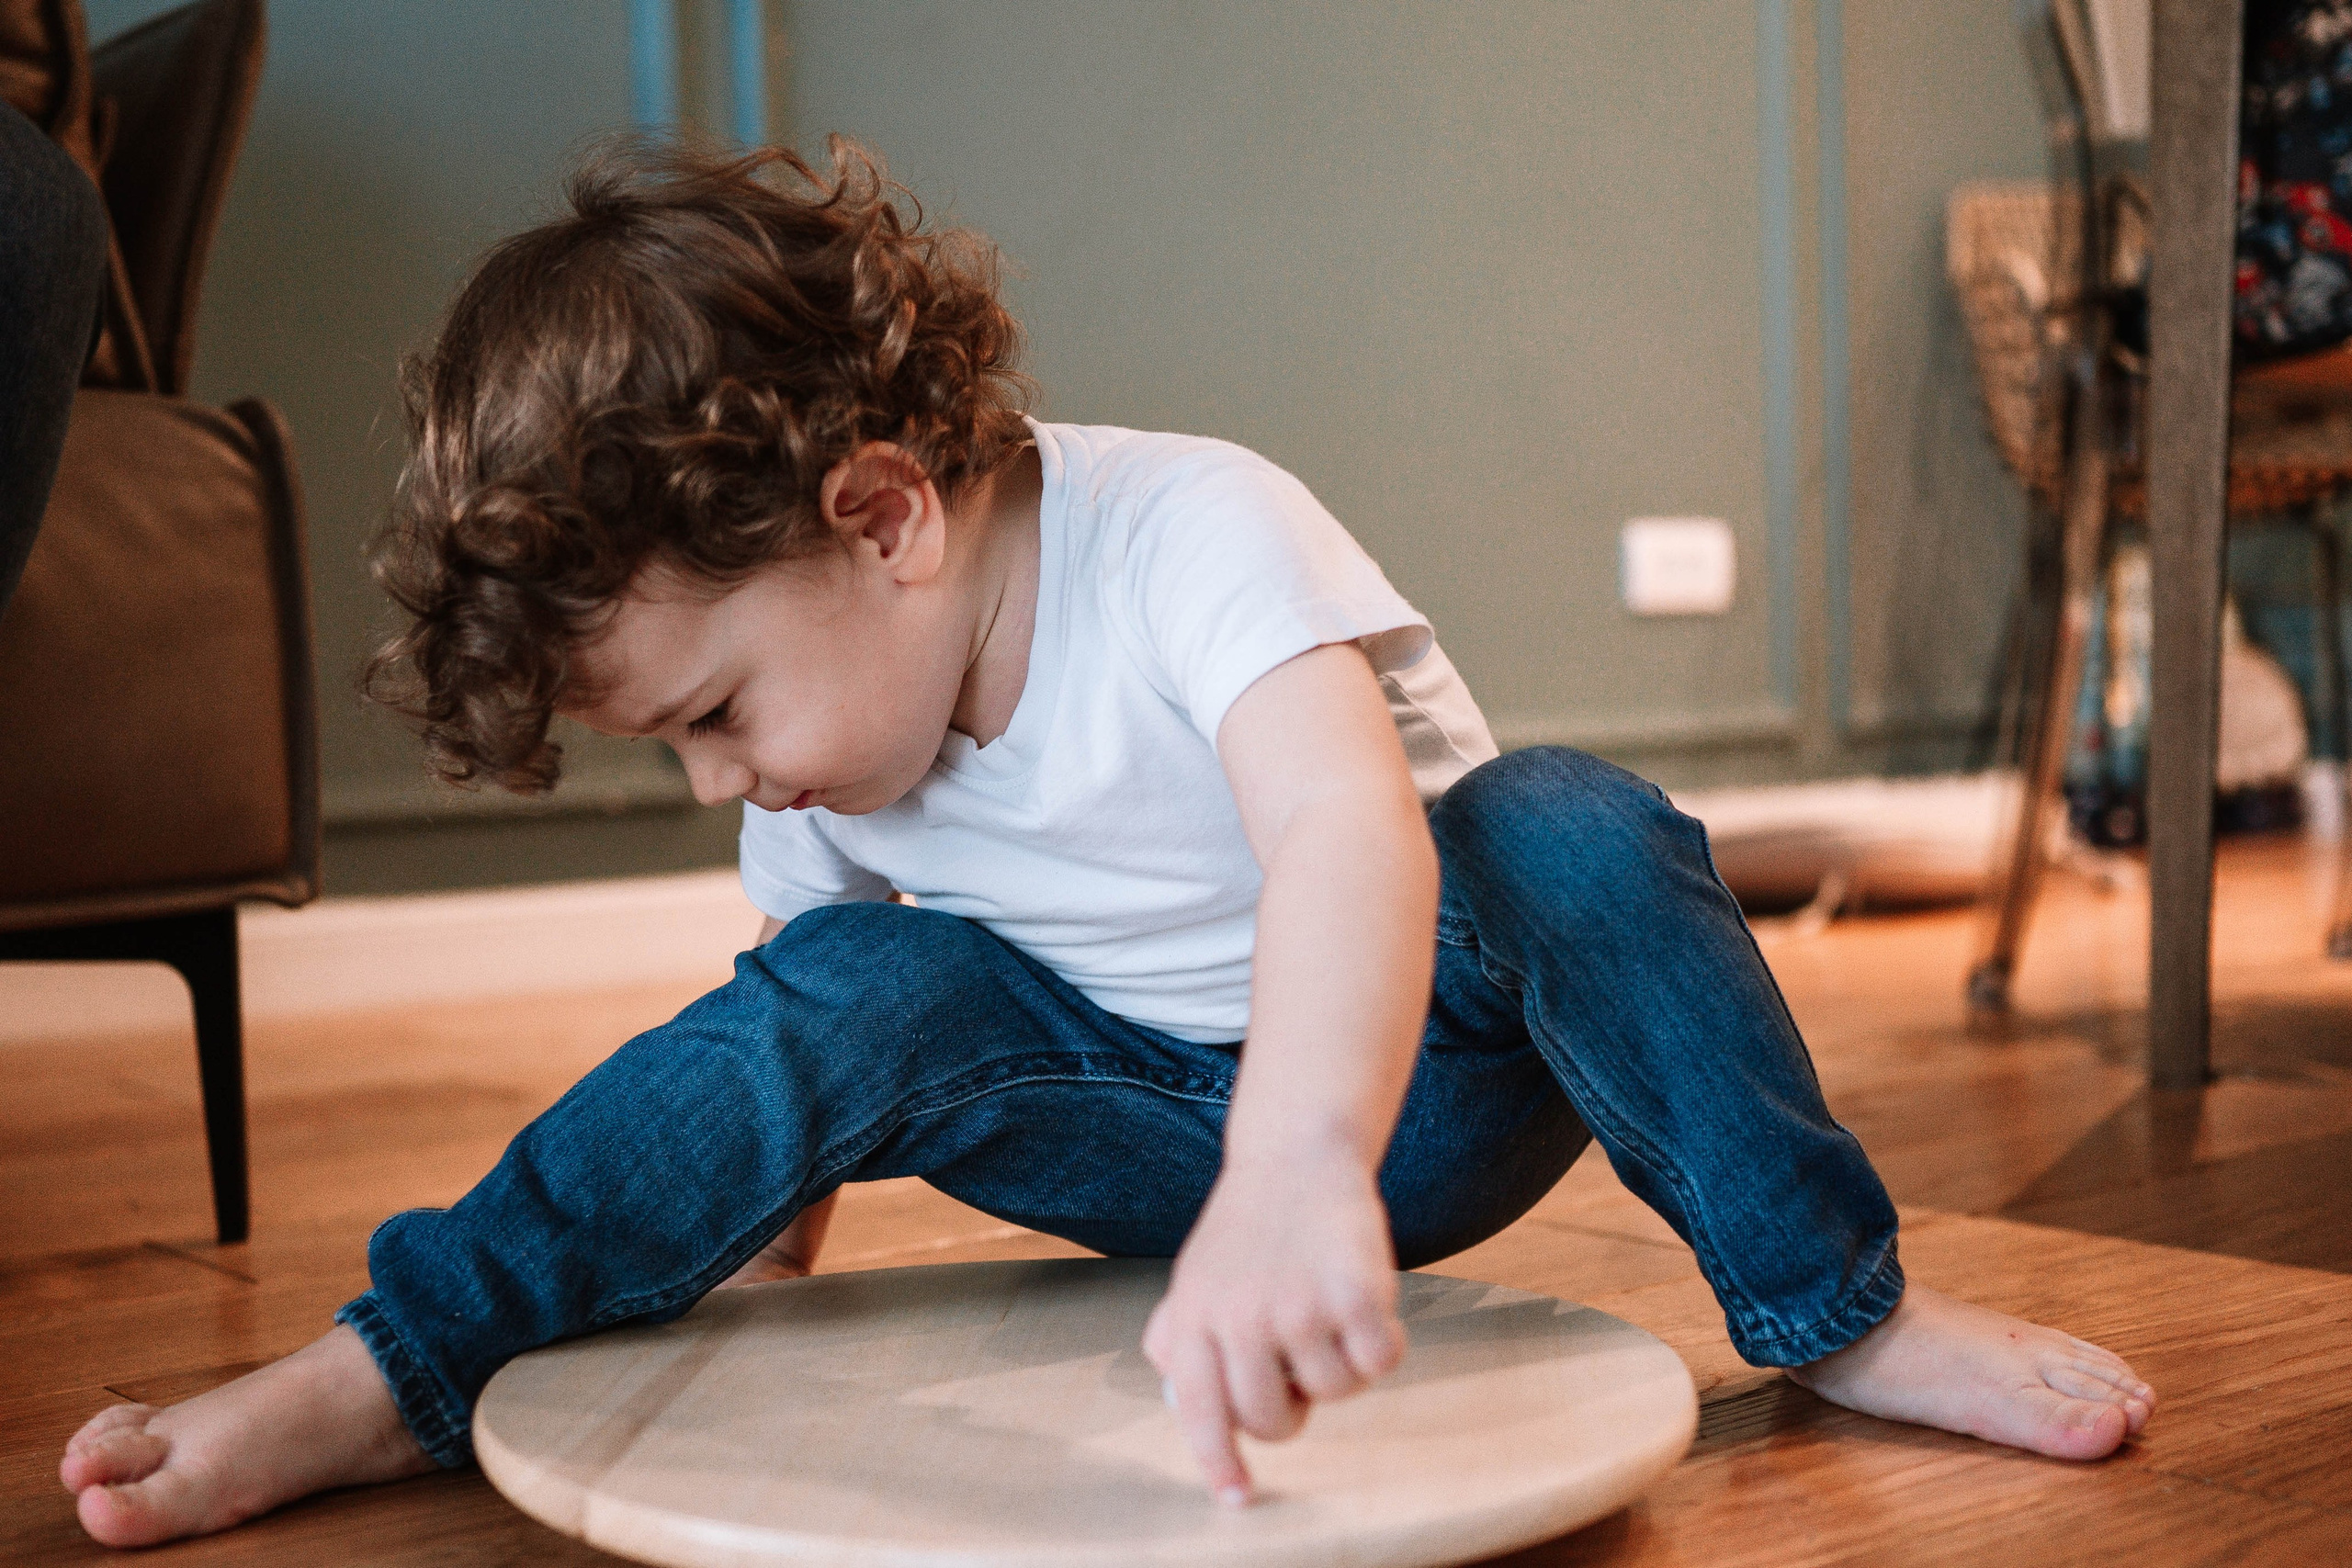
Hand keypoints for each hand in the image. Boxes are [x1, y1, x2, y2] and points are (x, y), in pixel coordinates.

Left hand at [1140, 1153, 1406, 1505]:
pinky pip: (1380, 1363)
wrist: (1296, 1156)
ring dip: (1342, 1364)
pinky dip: (1383, 1342)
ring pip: (1335, 1393)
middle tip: (1298, 1362)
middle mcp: (1241, 1319)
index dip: (1219, 1463)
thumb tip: (1181, 1404)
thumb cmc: (1248, 1227)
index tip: (1238, 1497)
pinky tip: (1367, 1303)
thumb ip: (1181, 1336)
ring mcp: (1299, 1307)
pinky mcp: (1354, 1294)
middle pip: (1273, 1420)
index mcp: (1195, 1319)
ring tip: (1327, 1310)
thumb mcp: (1194, 1276)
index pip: (1201, 1413)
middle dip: (1293, 1407)